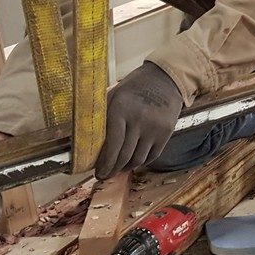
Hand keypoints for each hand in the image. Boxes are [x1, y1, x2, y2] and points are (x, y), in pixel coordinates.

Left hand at [95, 62, 182, 179]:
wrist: (165, 78)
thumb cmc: (134, 87)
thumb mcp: (114, 94)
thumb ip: (102, 114)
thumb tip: (87, 138)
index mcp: (120, 109)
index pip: (112, 144)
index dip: (105, 162)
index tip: (99, 172)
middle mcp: (138, 120)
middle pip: (124, 155)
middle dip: (113, 169)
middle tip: (106, 175)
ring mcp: (154, 128)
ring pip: (138, 159)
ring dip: (127, 168)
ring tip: (119, 169)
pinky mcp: (166, 133)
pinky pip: (152, 156)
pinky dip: (141, 162)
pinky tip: (134, 162)